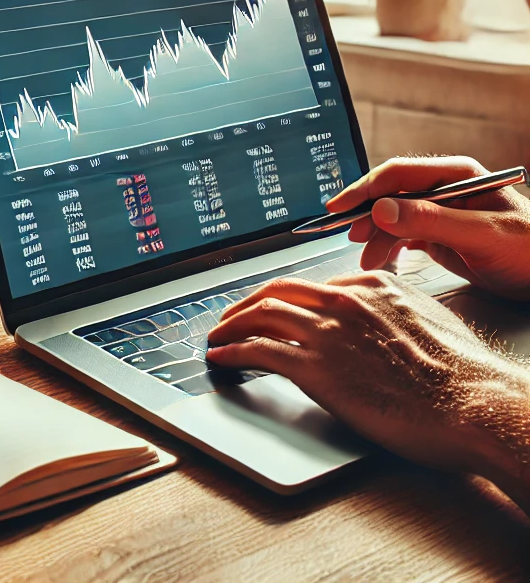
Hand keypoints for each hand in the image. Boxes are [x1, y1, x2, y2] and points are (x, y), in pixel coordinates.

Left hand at [207, 272, 529, 508]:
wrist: (473, 403)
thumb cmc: (462, 372)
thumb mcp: (429, 318)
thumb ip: (395, 307)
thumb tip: (382, 309)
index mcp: (369, 287)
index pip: (310, 286)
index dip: (284, 300)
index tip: (272, 310)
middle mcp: (342, 301)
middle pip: (276, 292)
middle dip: (246, 304)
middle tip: (230, 317)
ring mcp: (326, 332)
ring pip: (260, 316)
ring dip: (230, 326)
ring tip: (217, 337)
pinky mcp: (316, 368)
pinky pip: (258, 352)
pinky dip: (233, 352)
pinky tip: (223, 358)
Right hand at [325, 156, 529, 300]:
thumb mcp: (482, 235)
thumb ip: (431, 220)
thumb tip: (382, 209)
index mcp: (457, 175)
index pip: (398, 174)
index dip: (365, 189)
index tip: (339, 207)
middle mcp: (444, 190)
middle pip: (390, 194)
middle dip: (366, 215)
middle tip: (346, 235)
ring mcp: (440, 212)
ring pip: (392, 217)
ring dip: (376, 236)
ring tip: (368, 259)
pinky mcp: (438, 234)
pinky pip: (402, 234)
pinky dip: (388, 246)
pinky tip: (381, 258)